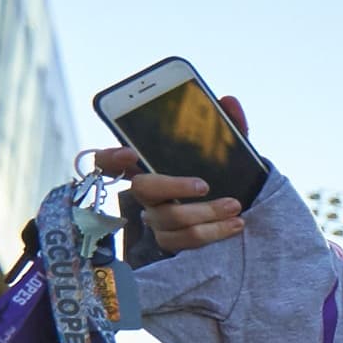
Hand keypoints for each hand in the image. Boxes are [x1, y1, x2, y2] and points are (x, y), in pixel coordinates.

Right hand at [94, 94, 250, 251]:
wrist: (233, 207)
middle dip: (174, 187)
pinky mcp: (170, 241)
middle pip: (142, 189)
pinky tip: (235, 224)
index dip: (110, 158)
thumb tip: (229, 101)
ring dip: (207, 212)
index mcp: (147, 165)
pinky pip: (186, 240)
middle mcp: (145, 192)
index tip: (130, 153)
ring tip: (235, 205)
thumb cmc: (216, 172)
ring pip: (171, 218)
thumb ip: (225, 125)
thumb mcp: (221, 149)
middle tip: (204, 185)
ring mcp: (155, 218)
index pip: (108, 161)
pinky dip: (215, 232)